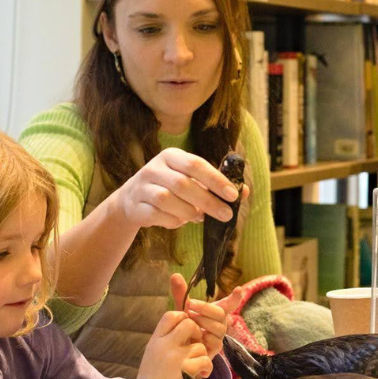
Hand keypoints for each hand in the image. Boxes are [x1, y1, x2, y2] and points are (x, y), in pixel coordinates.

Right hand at [112, 148, 239, 231]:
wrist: (132, 201)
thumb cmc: (169, 188)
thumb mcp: (191, 181)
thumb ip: (215, 185)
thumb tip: (245, 191)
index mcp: (171, 156)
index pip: (196, 164)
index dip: (216, 180)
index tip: (234, 195)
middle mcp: (154, 168)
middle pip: (183, 184)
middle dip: (208, 201)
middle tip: (226, 215)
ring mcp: (141, 187)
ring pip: (167, 200)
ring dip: (189, 211)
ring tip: (200, 217)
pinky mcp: (135, 206)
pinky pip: (156, 215)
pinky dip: (172, 221)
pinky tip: (179, 221)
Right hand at [137, 307, 213, 378]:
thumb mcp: (152, 353)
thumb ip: (165, 340)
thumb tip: (185, 326)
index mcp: (156, 340)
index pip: (170, 315)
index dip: (183, 318)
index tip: (187, 330)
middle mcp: (164, 345)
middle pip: (188, 323)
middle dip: (197, 333)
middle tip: (196, 345)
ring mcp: (175, 356)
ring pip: (200, 345)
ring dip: (202, 356)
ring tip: (197, 366)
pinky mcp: (185, 369)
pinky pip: (205, 360)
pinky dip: (207, 367)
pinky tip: (202, 373)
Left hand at [170, 272, 237, 357]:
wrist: (180, 348)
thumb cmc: (186, 326)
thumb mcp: (183, 309)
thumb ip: (181, 294)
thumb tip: (175, 274)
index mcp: (216, 312)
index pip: (229, 304)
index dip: (235, 298)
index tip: (238, 289)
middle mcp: (220, 323)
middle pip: (220, 313)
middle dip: (205, 308)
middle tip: (189, 305)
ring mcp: (219, 337)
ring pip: (217, 327)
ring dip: (202, 322)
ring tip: (189, 319)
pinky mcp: (216, 349)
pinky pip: (214, 341)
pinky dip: (203, 337)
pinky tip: (193, 335)